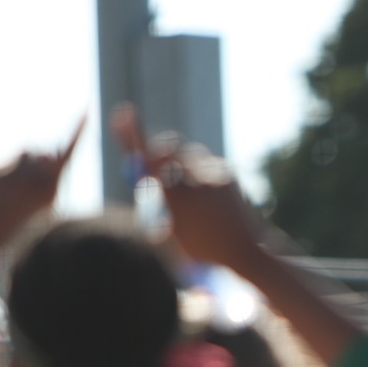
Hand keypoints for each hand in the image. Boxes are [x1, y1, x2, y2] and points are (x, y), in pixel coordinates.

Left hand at [0, 118, 84, 287]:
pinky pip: (4, 166)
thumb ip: (46, 182)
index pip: (67, 154)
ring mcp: (8, 176)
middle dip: (43, 161)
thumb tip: (40, 157)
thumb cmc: (20, 236)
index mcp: (50, 192)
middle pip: (42, 154)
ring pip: (24, 155)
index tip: (85, 112)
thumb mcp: (44, 212)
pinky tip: (0, 198)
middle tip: (37, 181)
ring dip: (25, 165)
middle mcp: (30, 181)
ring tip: (18, 190)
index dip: (77, 131)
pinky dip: (6, 177)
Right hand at [114, 105, 264, 273]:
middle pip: (168, 148)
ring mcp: (214, 174)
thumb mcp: (172, 232)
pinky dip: (202, 173)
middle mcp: (195, 180)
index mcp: (176, 197)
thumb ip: (159, 204)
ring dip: (182, 163)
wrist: (244, 251)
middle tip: (156, 160)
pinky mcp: (229, 173)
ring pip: (189, 154)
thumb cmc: (203, 249)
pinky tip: (209, 195)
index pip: (149, 158)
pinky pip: (208, 163)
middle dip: (159, 151)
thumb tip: (145, 179)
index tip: (122, 115)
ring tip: (188, 189)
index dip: (133, 135)